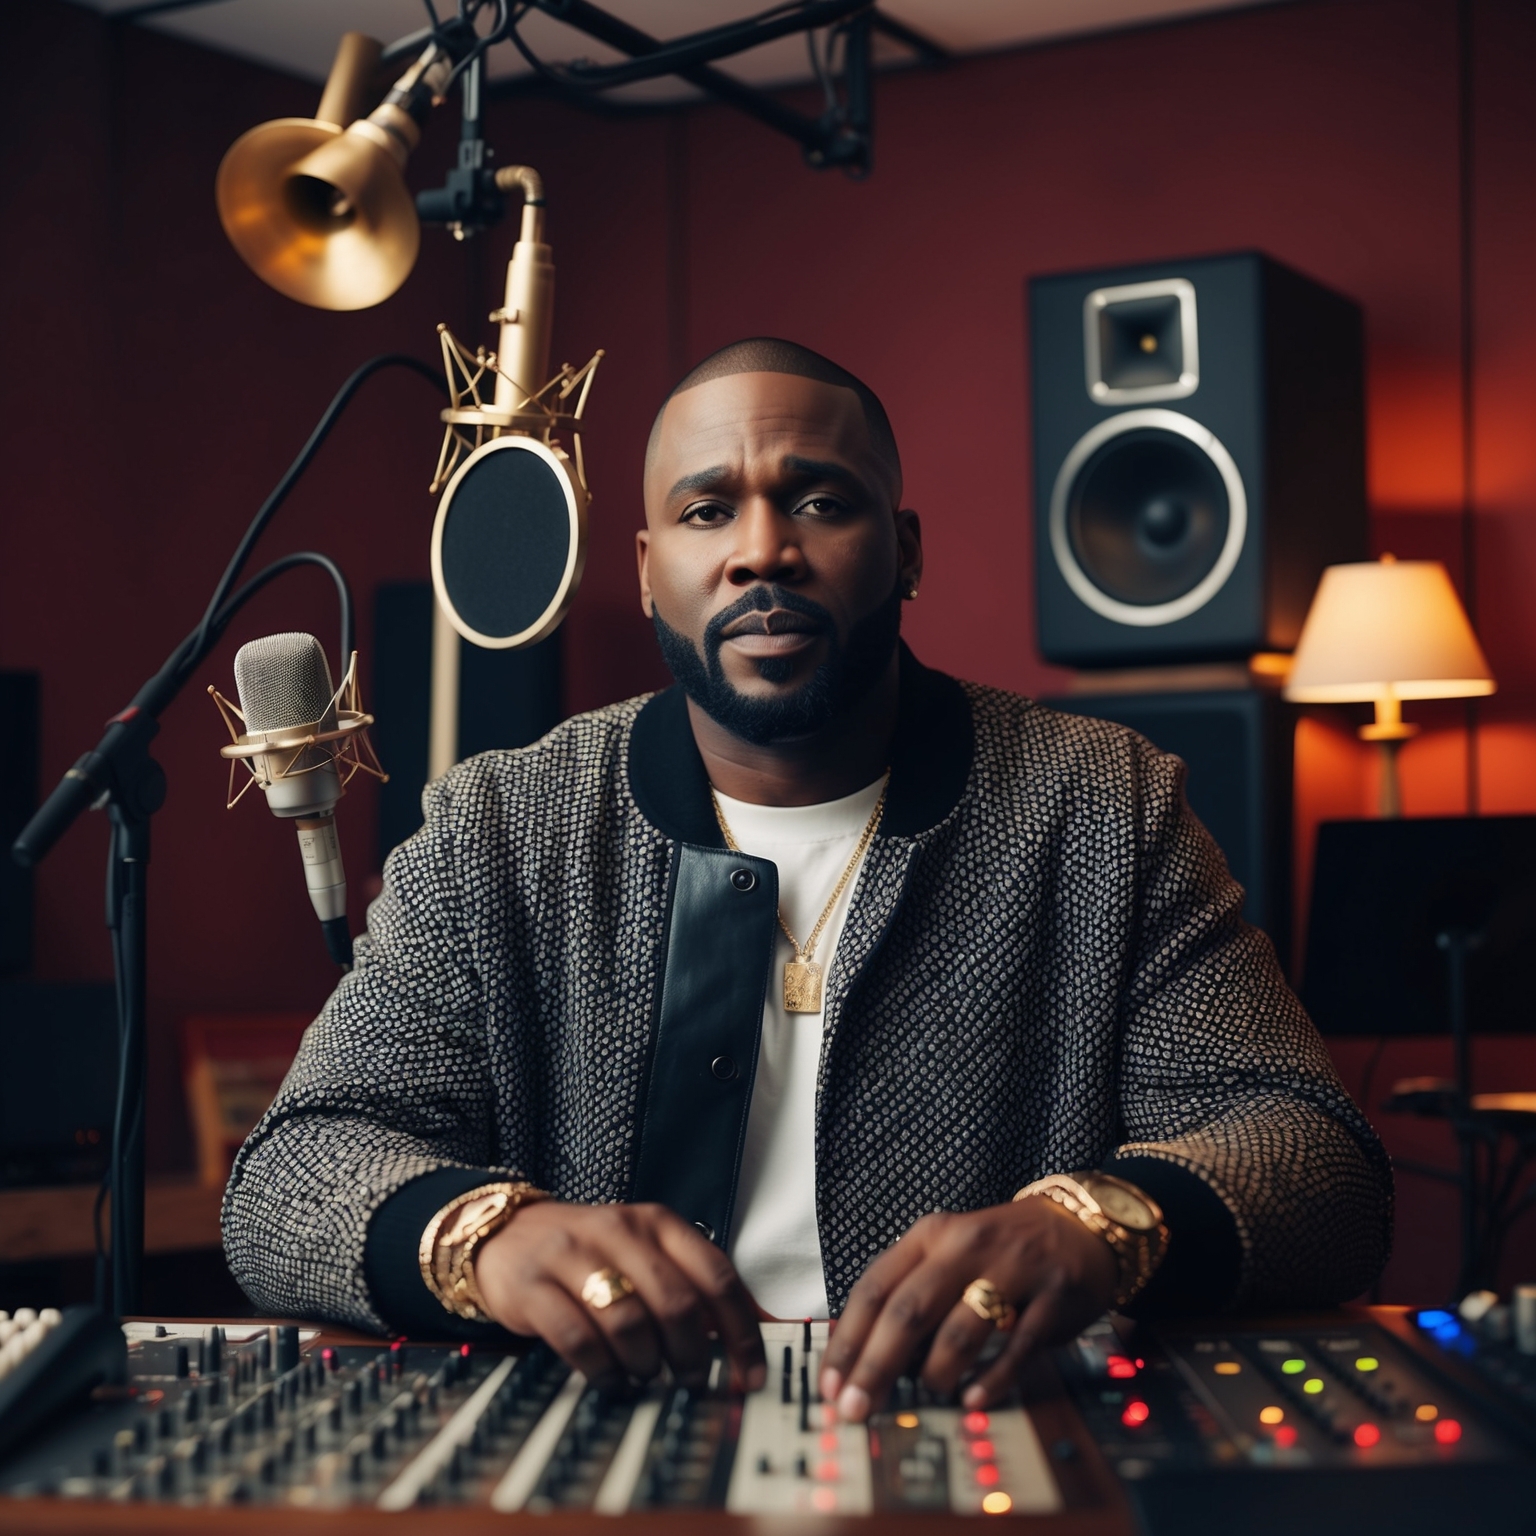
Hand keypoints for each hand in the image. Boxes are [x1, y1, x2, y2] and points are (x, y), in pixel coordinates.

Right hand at [473, 1201, 766, 1393]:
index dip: (741, 1331)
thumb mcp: (645, 1251)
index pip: (716, 1275)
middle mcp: (618, 1230)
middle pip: (676, 1302)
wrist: (506, 1233)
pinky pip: (578, 1339)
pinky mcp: (533, 1286)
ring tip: (646, 1374)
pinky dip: (602, 1370)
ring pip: (629, 1321)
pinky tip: (609, 1378)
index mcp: (657, 1222)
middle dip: (692, 1353)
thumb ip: (693, 1284)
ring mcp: (572, 1255)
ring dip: (646, 1363)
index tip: (751, 1374)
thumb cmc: (591, 1252)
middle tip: (691, 1378)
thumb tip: (755, 1331)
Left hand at [818, 1199, 1116, 1420]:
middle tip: (856, 1407)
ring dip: (936, 1373)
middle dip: (875, 1365)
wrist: (1078, 1226)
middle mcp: (965, 1246)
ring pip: (958, 1331)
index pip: (874, 1287)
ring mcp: (1011, 1270)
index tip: (829, 1384)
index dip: (847, 1338)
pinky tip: (974, 1401)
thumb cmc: (998, 1251)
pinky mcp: (1052, 1297)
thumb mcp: (947, 1254)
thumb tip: (864, 1360)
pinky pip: (1015, 1349)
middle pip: (908, 1310)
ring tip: (931, 1392)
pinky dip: (991, 1381)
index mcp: (930, 1236)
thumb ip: (909, 1296)